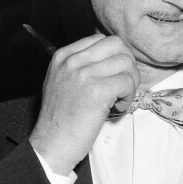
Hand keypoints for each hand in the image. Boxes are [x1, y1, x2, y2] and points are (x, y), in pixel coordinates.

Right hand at [29, 34, 139, 174]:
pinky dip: (128, 96)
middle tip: (123, 84)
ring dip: (130, 82)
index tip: (112, 74)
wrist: (52, 143)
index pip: (100, 39)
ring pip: (126, 63)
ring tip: (119, 99)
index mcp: (63, 56)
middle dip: (127, 64)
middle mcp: (72, 61)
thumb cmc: (59, 118)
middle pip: (117, 45)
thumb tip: (111, 60)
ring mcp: (83, 74)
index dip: (113, 56)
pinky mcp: (96, 90)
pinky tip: (117, 107)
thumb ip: (78, 66)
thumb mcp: (60, 81)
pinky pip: (127, 82)